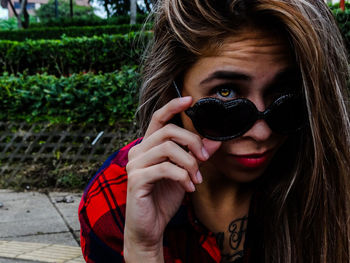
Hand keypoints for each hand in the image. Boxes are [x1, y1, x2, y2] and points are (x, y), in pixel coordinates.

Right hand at [123, 97, 220, 261]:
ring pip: (169, 148)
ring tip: (196, 179)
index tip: (191, 99)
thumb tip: (215, 139)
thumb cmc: (163, 199)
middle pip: (169, 131)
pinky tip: (189, 188)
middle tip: (204, 159)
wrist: (150, 227)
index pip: (158, 118)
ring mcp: (135, 164)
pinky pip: (166, 168)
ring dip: (190, 163)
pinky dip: (183, 177)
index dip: (173, 106)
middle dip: (192, 142)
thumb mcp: (185, 173)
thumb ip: (196, 155)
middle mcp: (138, 151)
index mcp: (148, 146)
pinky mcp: (136, 179)